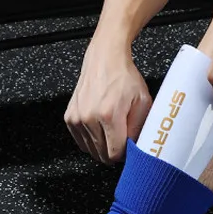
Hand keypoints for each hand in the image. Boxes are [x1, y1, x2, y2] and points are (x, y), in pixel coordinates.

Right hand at [64, 40, 151, 164]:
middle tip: (122, 138)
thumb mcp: (143, 103)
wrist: (106, 58)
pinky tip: (101, 128)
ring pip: (91, 150)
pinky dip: (91, 140)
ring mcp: (77, 118)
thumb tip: (134, 149)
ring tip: (112, 130)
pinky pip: (81, 142)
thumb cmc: (125, 78)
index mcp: (109, 115)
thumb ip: (139, 129)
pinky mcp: (69, 117)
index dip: (125, 154)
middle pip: (102, 154)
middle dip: (114, 151)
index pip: (115, 154)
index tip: (129, 147)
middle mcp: (89, 118)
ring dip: (102, 145)